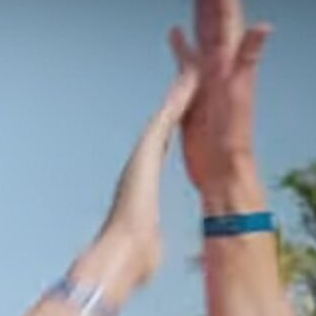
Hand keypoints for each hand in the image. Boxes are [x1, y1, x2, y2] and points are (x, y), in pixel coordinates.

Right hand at [92, 56, 201, 292]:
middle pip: (167, 119)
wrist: (120, 255)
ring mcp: (144, 152)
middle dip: (179, 94)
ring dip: (180, 86)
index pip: (166, 140)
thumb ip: (146, 238)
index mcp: (147, 177)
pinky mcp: (148, 150)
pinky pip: (168, 117)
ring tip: (195, 60)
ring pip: (168, 111)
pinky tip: (192, 75)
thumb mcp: (146, 242)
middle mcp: (144, 159)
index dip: (177, 120)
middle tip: (190, 65)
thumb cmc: (134, 255)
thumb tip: (148, 252)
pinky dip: (179, 96)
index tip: (186, 101)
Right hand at [168, 0, 270, 198]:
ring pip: (203, 38)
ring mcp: (207, 80)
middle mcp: (220, 67)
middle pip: (216, 24)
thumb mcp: (240, 92)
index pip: (227, 20)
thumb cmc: (233, 135)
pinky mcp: (194, 94)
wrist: (223, 168)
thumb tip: (264, 25)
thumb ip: (250, 56)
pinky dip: (182, 47)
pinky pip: (187, 62)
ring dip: (200, 16)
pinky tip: (175, 34)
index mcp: (229, 63)